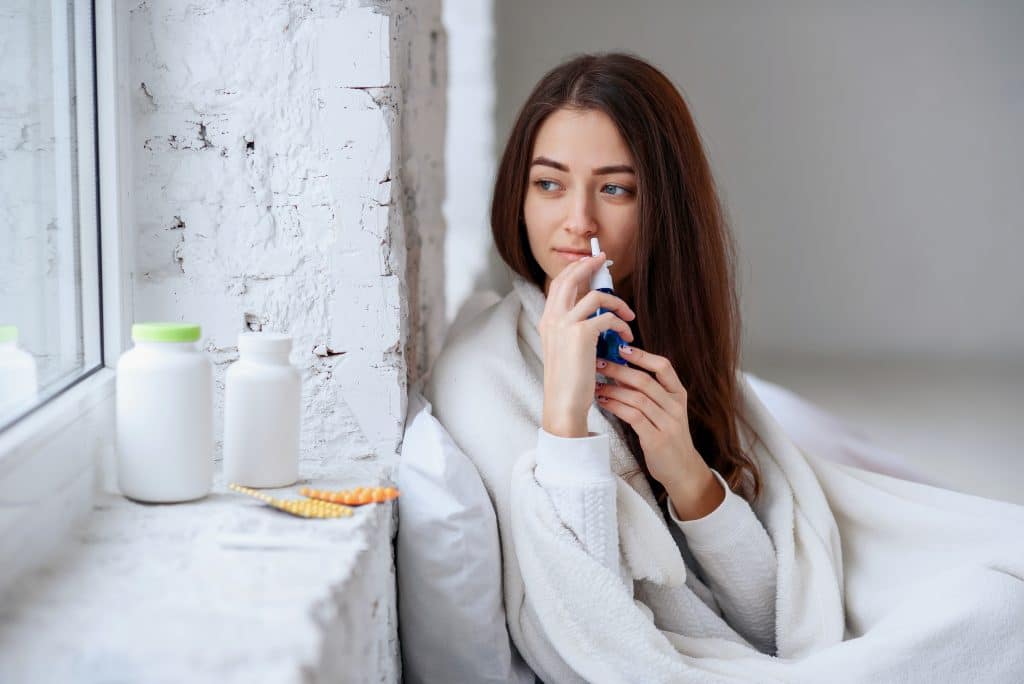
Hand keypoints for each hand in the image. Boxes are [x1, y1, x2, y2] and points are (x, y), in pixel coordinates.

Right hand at [537, 252, 635, 437]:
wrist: (563, 403)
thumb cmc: (568, 381)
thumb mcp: (564, 350)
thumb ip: (572, 329)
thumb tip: (593, 315)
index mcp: (546, 321)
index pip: (558, 284)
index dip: (574, 270)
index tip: (590, 263)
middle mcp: (552, 318)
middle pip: (570, 278)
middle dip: (589, 265)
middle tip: (604, 260)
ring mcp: (565, 324)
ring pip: (595, 296)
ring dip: (617, 302)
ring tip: (629, 315)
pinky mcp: (582, 334)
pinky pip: (608, 317)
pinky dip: (622, 324)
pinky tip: (626, 336)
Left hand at [593, 345, 723, 518]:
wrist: (682, 470)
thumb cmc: (668, 437)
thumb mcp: (666, 411)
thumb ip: (650, 393)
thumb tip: (619, 370)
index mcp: (678, 395)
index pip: (663, 367)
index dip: (642, 355)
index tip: (621, 347)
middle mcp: (675, 406)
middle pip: (645, 380)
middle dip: (619, 369)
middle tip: (598, 363)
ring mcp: (668, 423)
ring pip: (637, 398)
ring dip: (613, 388)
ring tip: (596, 384)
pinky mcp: (657, 439)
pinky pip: (633, 417)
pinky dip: (615, 406)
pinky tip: (603, 402)